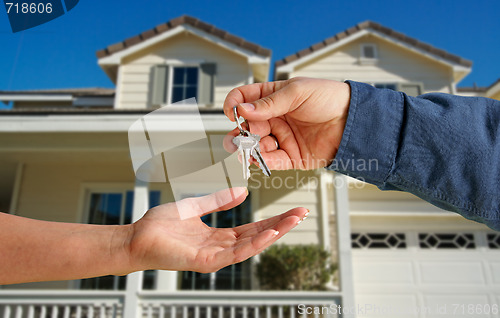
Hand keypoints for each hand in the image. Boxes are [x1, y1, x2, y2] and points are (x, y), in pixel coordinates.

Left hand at [127, 188, 307, 272]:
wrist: (136, 236)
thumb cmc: (160, 225)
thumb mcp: (194, 206)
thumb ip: (218, 200)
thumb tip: (243, 192)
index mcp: (218, 236)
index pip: (252, 228)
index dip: (272, 219)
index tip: (291, 210)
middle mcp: (220, 248)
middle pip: (257, 236)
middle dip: (280, 226)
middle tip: (302, 214)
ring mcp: (214, 257)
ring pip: (250, 246)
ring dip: (273, 233)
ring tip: (293, 221)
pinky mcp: (205, 262)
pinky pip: (233, 253)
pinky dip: (253, 244)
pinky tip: (268, 233)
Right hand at [223, 77, 350, 169]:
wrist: (354, 120)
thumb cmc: (330, 99)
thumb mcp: (298, 92)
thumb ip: (269, 103)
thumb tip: (243, 109)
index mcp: (273, 98)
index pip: (245, 99)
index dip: (234, 105)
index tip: (232, 113)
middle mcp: (275, 118)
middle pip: (247, 127)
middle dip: (238, 134)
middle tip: (236, 139)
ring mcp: (282, 138)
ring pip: (256, 146)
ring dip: (248, 149)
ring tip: (246, 151)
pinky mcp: (291, 156)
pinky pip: (272, 161)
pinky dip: (263, 162)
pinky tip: (259, 159)